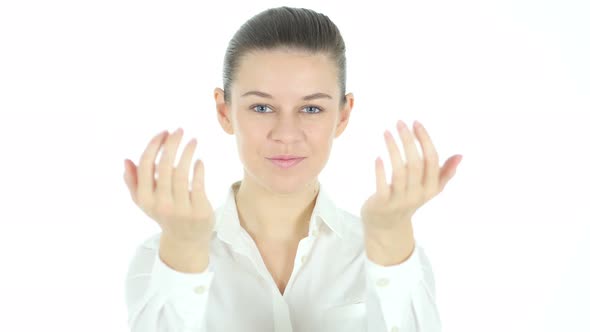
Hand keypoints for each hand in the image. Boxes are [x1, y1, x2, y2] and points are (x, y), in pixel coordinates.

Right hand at [123, 128, 213, 245]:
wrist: (185, 240)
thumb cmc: (164, 214)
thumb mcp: (145, 201)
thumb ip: (133, 182)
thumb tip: (126, 160)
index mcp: (145, 199)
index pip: (146, 165)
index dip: (154, 145)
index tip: (164, 132)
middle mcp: (160, 204)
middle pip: (165, 166)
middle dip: (172, 144)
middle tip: (179, 130)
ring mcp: (180, 209)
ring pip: (182, 173)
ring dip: (187, 152)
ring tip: (193, 140)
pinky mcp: (198, 211)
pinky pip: (198, 184)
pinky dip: (198, 169)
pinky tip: (199, 160)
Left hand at [361, 120, 461, 246]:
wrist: (387, 225)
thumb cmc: (409, 199)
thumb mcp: (429, 188)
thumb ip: (444, 173)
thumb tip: (460, 156)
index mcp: (432, 187)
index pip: (432, 160)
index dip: (425, 140)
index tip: (415, 123)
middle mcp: (418, 194)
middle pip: (416, 163)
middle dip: (408, 140)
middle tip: (400, 123)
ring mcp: (400, 199)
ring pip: (399, 172)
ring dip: (393, 149)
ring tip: (387, 133)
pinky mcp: (382, 203)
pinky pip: (382, 185)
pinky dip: (380, 171)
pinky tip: (378, 157)